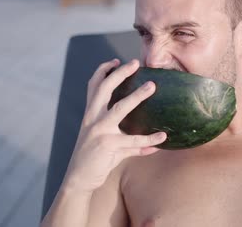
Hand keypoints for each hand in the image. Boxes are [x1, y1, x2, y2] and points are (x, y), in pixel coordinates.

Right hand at [62, 59, 166, 192]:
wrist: (79, 179)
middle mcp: (92, 119)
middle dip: (119, 74)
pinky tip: (162, 138)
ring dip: (136, 96)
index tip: (115, 61)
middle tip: (135, 62)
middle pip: (104, 90)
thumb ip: (128, 140)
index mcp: (90, 115)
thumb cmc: (95, 158)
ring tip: (151, 86)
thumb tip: (154, 145)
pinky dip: (149, 140)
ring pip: (120, 109)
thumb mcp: (106, 143)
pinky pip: (133, 141)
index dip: (103, 71)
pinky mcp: (108, 146)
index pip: (93, 86)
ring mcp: (100, 131)